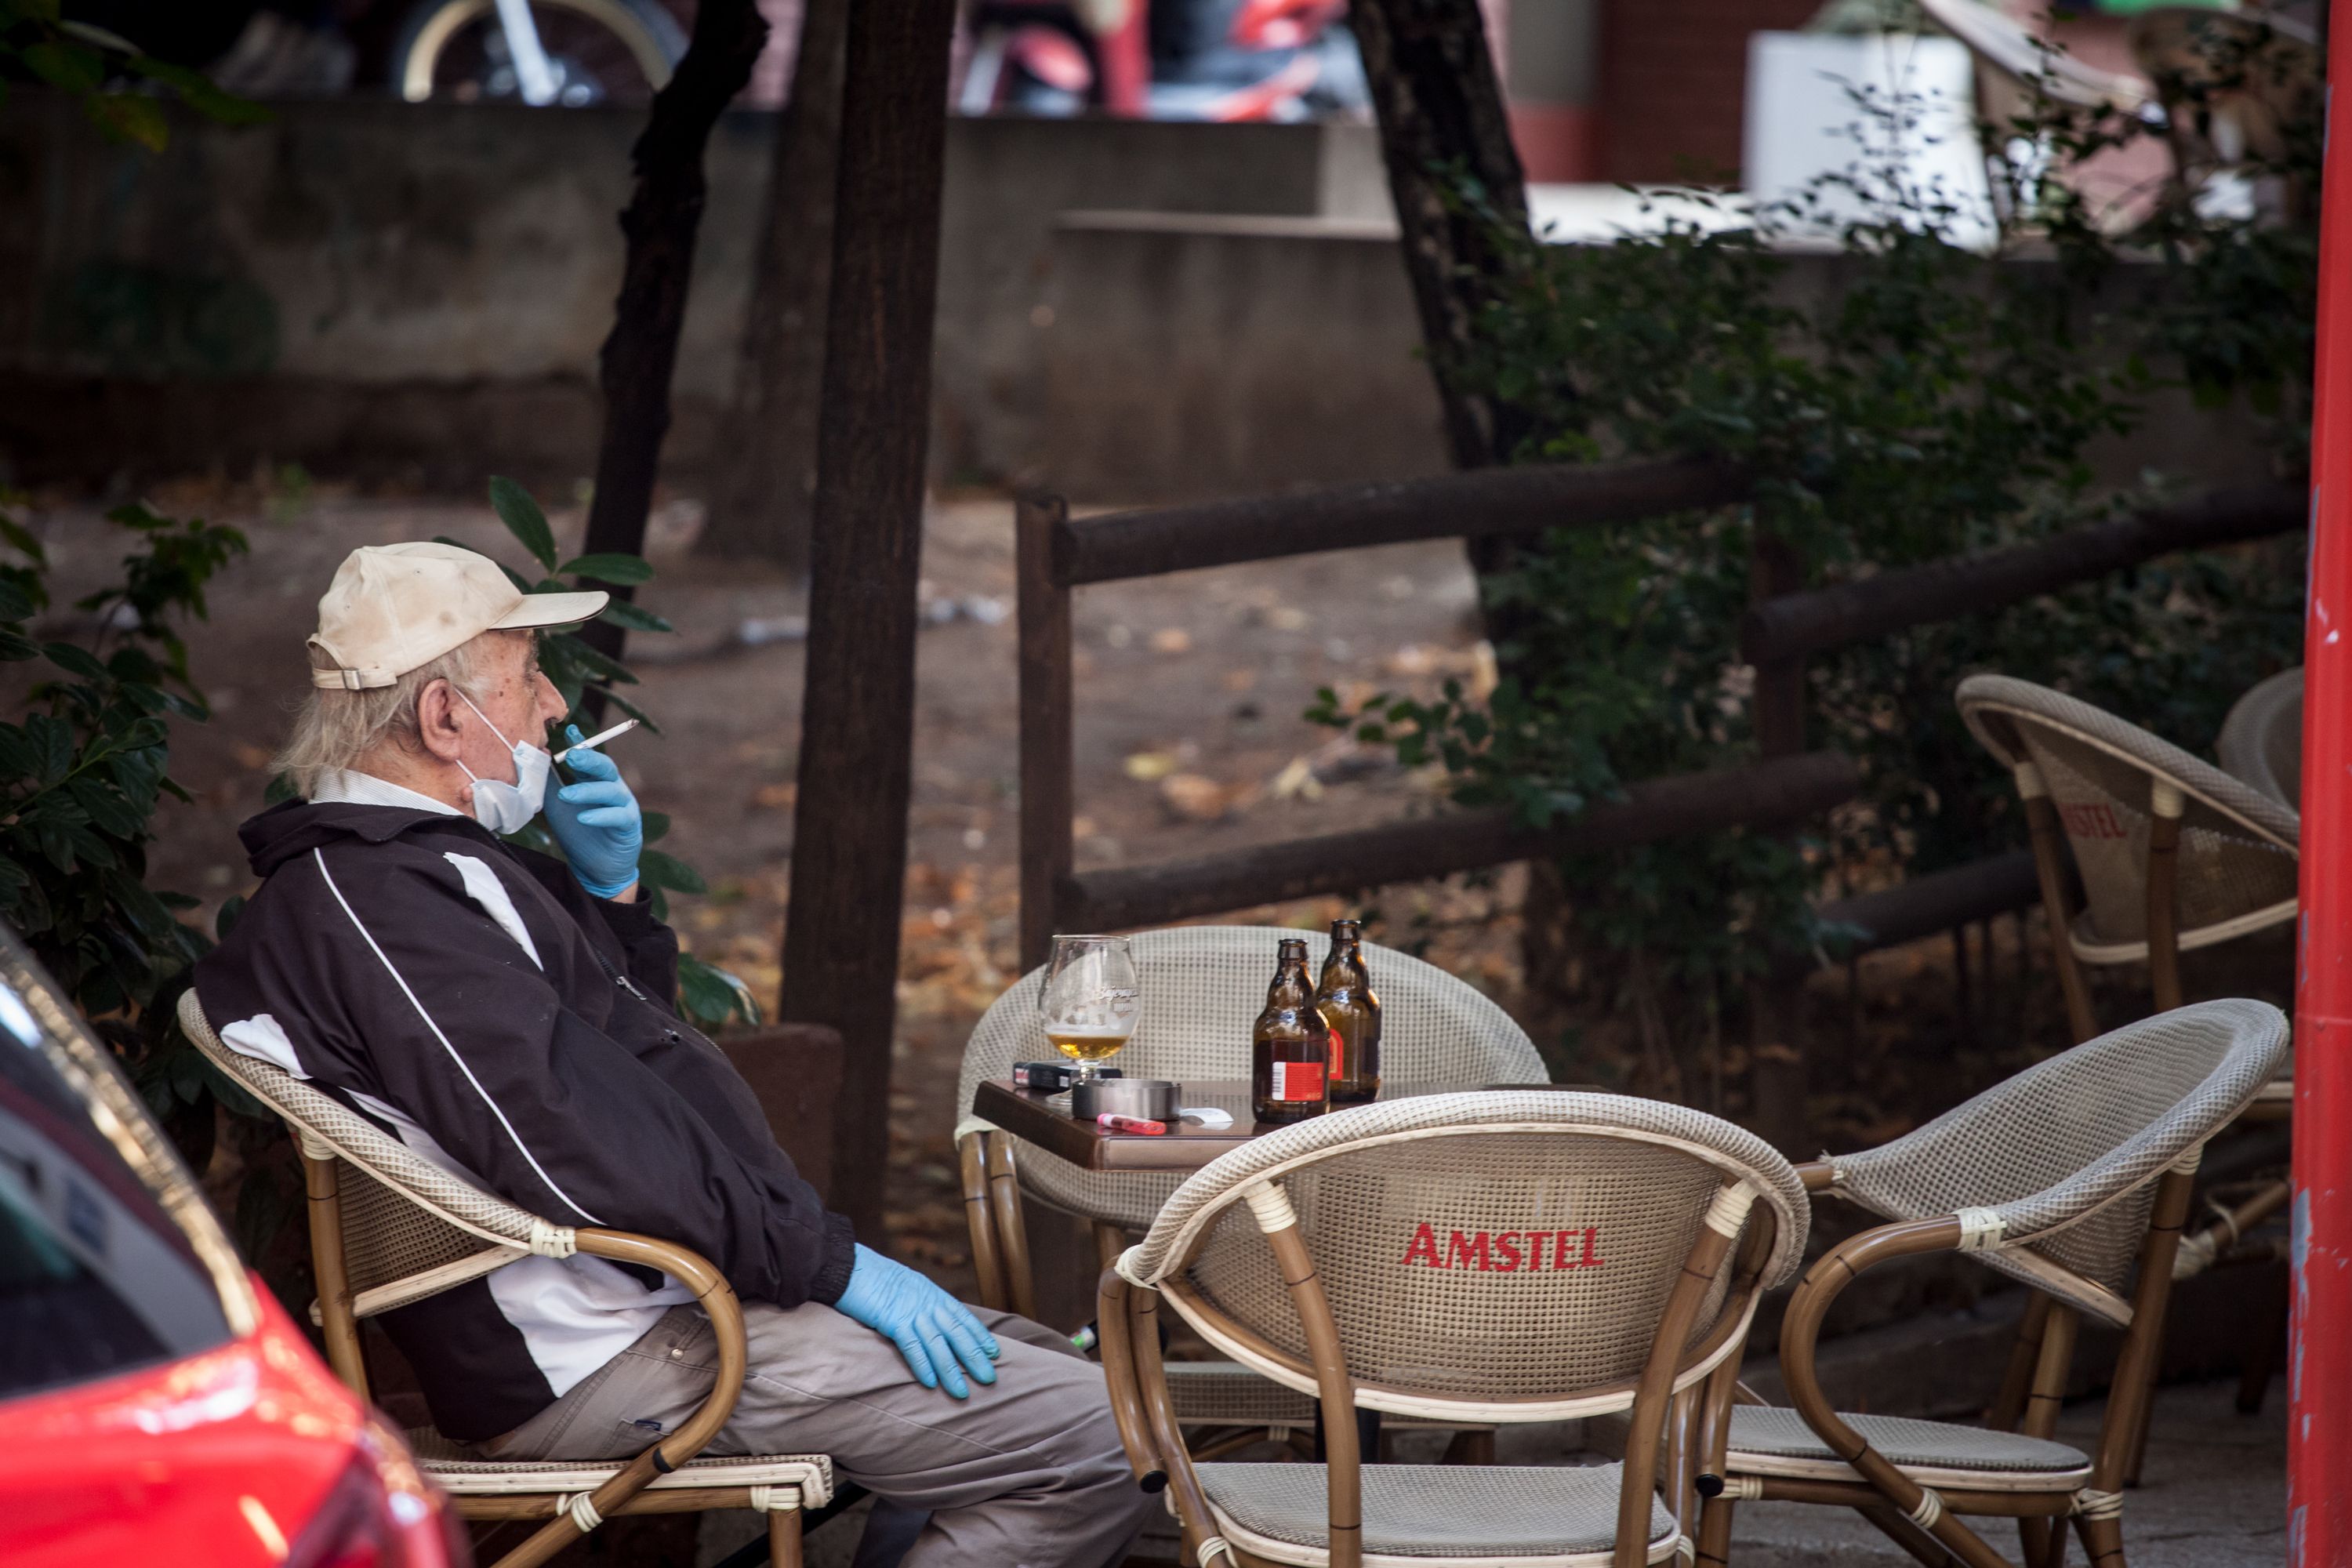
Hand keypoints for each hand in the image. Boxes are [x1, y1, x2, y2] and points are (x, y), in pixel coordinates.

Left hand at [546, 724, 642, 898]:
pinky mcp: (629, 825)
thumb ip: (549, 783)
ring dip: (587, 790)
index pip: (588, 757)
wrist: (595, 868)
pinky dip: (601, 815)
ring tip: (565, 795)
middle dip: (589, 759)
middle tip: (570, 756)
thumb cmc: (578, 833)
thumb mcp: (557, 806)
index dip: (580, 743)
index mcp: (594, 781)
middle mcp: (612, 788)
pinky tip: (583, 818)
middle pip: (605, 767)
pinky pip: (618, 815)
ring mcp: (623, 805)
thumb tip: (535, 758)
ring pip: (610, 790)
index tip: (569, 729)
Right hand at [833, 1244, 999, 1397]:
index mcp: (932, 1293)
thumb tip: (930, 1319)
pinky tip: (930, 1382)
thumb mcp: (906, 1286)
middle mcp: (927, 1302)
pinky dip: (922, 1364)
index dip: (979, 1335)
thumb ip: (920, 1301)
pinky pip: (911, 1345)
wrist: (849, 1265)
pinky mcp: (892, 1319)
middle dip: (974, 1357)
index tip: (994, 1352)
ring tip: (961, 1391)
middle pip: (956, 1333)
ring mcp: (911, 1311)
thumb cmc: (873, 1277)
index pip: (962, 1317)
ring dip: (950, 1370)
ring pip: (937, 1344)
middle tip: (989, 1378)